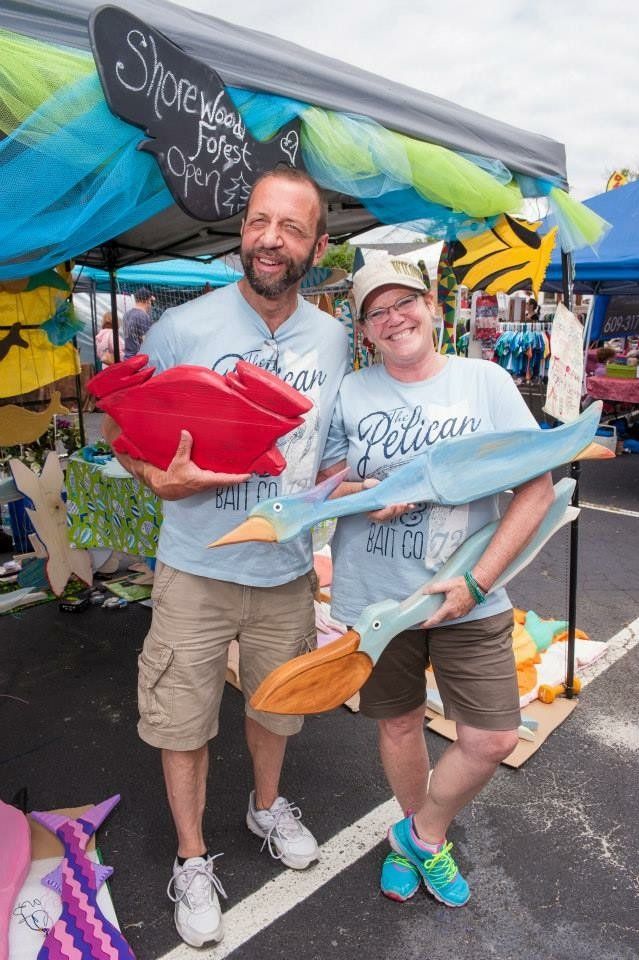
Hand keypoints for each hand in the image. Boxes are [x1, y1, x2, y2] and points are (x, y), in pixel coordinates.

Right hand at [118, 430, 250, 499]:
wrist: (166, 487)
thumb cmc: (173, 477)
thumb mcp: (178, 461)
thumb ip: (184, 447)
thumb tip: (186, 432)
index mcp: (205, 479)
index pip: (225, 479)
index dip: (238, 477)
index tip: (249, 475)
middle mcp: (209, 482)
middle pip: (228, 479)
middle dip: (240, 474)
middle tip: (253, 467)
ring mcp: (208, 482)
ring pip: (224, 478)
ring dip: (233, 472)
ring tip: (245, 465)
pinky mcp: (205, 480)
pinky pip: (218, 476)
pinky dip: (225, 472)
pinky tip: (229, 464)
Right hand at [363, 478, 416, 521]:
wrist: (368, 490)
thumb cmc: (367, 489)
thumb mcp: (366, 485)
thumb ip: (369, 485)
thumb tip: (373, 484)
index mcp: (370, 512)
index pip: (379, 516)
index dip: (387, 512)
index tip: (393, 506)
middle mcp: (378, 515)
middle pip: (389, 516)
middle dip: (397, 511)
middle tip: (404, 504)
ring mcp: (386, 513)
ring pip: (395, 514)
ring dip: (403, 510)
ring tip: (410, 505)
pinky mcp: (392, 510)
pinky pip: (398, 511)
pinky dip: (405, 508)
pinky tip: (411, 505)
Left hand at [419, 575, 476, 627]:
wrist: (478, 585)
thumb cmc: (464, 585)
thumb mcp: (447, 584)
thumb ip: (435, 588)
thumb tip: (425, 591)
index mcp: (449, 608)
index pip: (436, 619)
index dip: (428, 623)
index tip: (422, 625)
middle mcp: (455, 613)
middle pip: (441, 620)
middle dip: (434, 621)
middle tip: (427, 619)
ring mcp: (461, 614)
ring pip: (448, 618)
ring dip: (442, 618)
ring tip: (436, 615)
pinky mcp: (465, 612)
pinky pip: (454, 616)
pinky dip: (449, 615)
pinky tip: (447, 610)